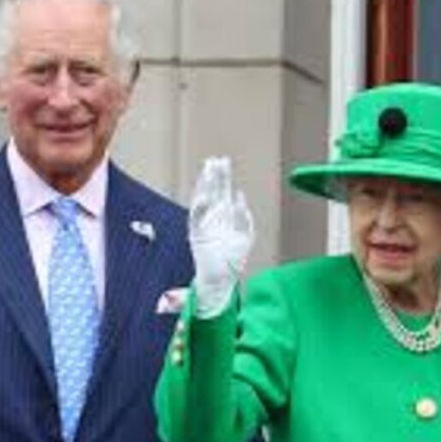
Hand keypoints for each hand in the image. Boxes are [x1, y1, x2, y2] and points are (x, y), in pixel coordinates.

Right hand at [188, 157, 254, 317]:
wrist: (221, 282)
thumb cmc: (232, 262)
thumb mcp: (244, 236)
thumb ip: (243, 216)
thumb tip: (239, 195)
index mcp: (223, 219)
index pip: (221, 193)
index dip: (221, 178)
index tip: (222, 162)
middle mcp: (212, 220)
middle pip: (212, 193)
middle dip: (214, 176)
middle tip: (215, 159)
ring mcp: (204, 227)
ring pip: (203, 201)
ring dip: (205, 186)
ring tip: (207, 169)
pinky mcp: (196, 236)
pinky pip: (196, 218)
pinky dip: (198, 206)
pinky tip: (204, 193)